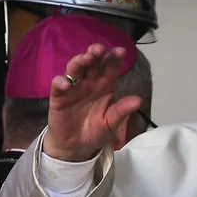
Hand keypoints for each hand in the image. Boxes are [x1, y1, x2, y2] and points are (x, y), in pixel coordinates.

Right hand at [43, 44, 142, 161]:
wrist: (76, 147)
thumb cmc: (95, 130)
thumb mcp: (111, 123)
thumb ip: (122, 111)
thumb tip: (138, 100)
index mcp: (105, 85)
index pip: (110, 67)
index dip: (114, 58)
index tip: (121, 51)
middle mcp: (89, 82)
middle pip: (92, 62)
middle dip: (95, 53)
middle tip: (99, 49)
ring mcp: (74, 88)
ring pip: (75, 69)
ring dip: (79, 61)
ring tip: (86, 59)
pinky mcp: (59, 97)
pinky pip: (58, 87)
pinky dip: (60, 83)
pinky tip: (65, 84)